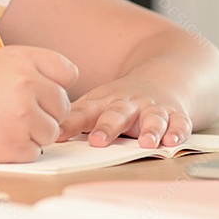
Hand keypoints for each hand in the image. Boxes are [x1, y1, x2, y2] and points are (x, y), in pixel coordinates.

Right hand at [0, 46, 76, 162]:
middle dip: (44, 114)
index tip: (39, 93)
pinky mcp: (14, 143)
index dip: (56, 86)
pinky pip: (35, 151)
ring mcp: (22, 114)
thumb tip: (66, 88)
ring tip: (0, 125)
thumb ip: (32, 69)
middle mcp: (26, 82)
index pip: (68, 72)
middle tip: (11, 114)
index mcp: (22, 58)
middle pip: (63, 105)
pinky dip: (18, 151)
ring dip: (32, 134)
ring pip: (52, 131)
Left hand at [56, 76, 192, 148]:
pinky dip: (179, 132)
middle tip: (98, 141)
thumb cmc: (124, 99)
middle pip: (117, 115)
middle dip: (108, 128)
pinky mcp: (176, 115)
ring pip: (152, 119)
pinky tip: (175, 140)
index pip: (84, 112)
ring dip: (150, 130)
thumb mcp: (97, 103)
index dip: (70, 124)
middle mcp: (129, 105)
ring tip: (147, 143)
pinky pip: (179, 123)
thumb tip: (38, 133)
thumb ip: (73, 119)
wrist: (166, 75)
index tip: (57, 134)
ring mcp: (153, 109)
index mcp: (105, 103)